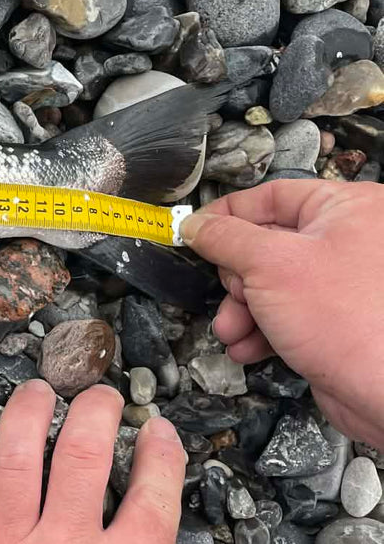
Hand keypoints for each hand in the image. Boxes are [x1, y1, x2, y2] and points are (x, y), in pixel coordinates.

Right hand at [181, 180, 383, 445]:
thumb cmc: (347, 319)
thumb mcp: (270, 265)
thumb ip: (225, 239)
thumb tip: (194, 225)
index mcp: (347, 208)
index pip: (272, 196)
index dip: (227, 214)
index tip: (193, 232)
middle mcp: (350, 240)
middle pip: (267, 244)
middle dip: (236, 278)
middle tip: (230, 294)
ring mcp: (344, 283)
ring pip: (272, 284)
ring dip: (243, 310)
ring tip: (232, 332)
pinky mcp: (338, 320)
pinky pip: (288, 314)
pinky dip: (263, 329)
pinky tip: (248, 348)